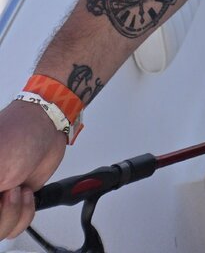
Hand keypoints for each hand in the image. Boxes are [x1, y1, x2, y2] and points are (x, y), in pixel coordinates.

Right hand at [0, 100, 66, 239]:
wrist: (47, 126)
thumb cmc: (17, 134)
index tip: (1, 195)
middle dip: (2, 214)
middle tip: (8, 191)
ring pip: (1, 232)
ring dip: (14, 213)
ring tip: (18, 189)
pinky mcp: (14, 203)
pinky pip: (16, 226)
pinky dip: (25, 213)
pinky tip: (26, 192)